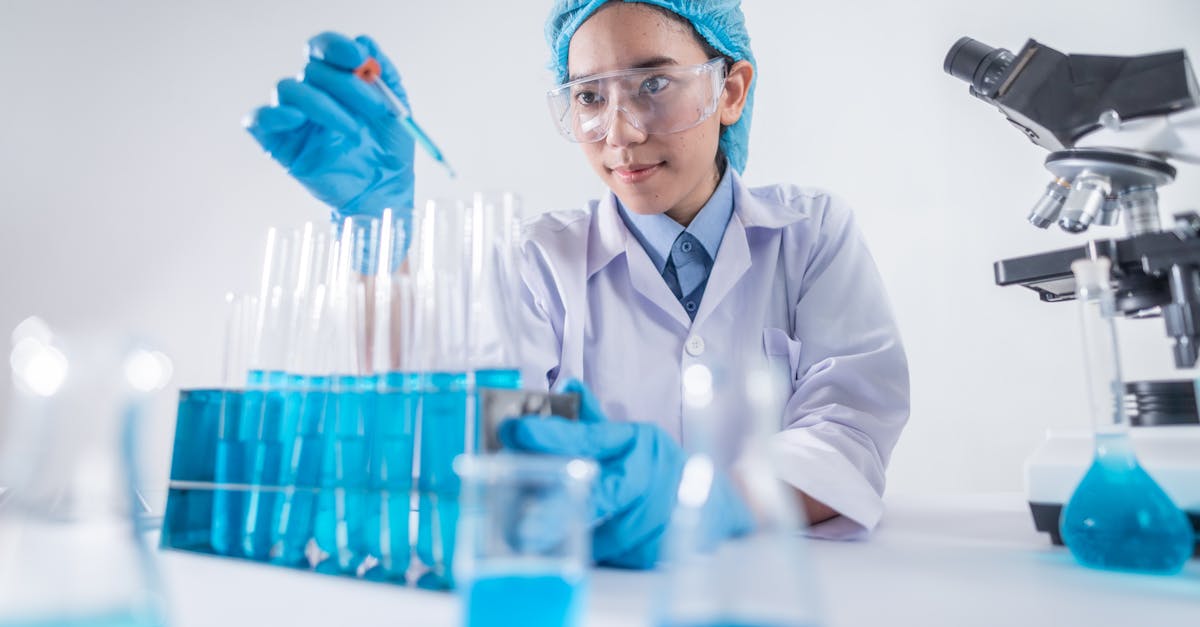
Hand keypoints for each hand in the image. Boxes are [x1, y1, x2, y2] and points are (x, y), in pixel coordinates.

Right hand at [245, 32, 414, 221]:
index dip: (335, 47)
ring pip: (287, 88)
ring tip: (352, 130)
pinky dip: (274, 114)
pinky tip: (298, 120)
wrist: (384, 190)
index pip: (322, 49)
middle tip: (375, 108)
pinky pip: (258, 120)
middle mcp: (312, 95)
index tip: (359, 59)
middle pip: (311, 69)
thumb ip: (384, 74)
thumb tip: (364, 43)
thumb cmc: (388, 151)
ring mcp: (294, 119)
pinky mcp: (279, 144)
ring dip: (323, 105)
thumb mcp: (396, 109)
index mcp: (336, 82)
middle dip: (345, 84)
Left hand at [498, 379, 753, 568]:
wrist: (713, 506)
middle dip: (556, 511)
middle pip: (600, 494)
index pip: (588, 437)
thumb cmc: (657, 469)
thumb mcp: (631, 439)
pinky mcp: (663, 551)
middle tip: (520, 528)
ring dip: (573, 541)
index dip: (549, 435)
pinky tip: (585, 554)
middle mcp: (649, 476)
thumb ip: (594, 421)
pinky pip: (617, 559)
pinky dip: (597, 557)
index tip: (511, 431)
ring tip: (543, 542)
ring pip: (605, 536)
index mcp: (636, 442)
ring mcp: (659, 516)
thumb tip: (567, 386)